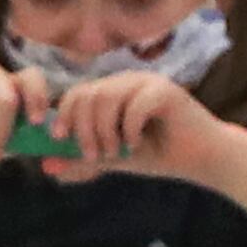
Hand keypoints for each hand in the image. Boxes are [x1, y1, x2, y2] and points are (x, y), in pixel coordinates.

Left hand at [43, 67, 219, 176]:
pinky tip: (137, 144)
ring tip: (115, 152)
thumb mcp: (112, 159)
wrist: (200, 158)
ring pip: (105, 97)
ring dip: (104, 131)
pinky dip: (129, 130)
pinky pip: (133, 106)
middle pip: (86, 94)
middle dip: (83, 129)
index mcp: (112, 90)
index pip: (76, 94)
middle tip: (94, 155)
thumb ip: (81, 159)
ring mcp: (147, 82)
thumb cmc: (157, 154)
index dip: (63, 116)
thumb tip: (46, 166)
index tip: (61, 140)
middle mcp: (127, 81)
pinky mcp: (165, 90)